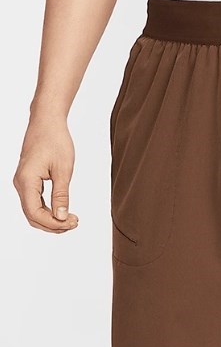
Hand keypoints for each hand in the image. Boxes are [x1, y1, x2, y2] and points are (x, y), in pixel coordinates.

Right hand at [13, 114, 78, 232]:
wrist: (47, 122)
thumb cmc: (56, 141)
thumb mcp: (63, 170)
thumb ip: (62, 195)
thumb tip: (62, 217)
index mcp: (26, 180)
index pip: (34, 213)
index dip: (53, 223)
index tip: (72, 223)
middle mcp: (20, 183)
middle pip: (32, 216)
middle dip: (53, 224)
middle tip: (75, 223)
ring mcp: (23, 183)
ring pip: (33, 211)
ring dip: (51, 219)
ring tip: (72, 219)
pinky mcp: (29, 181)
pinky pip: (35, 202)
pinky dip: (48, 211)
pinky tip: (64, 212)